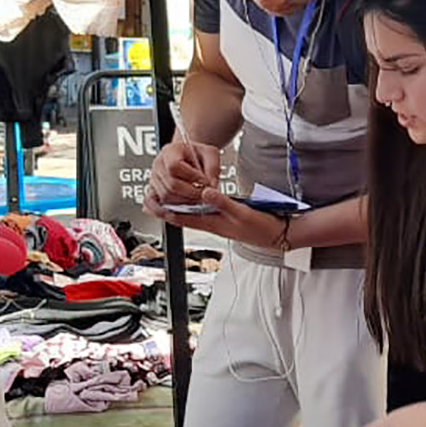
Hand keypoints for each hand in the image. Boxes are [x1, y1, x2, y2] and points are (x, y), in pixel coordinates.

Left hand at [144, 186, 284, 247]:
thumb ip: (222, 202)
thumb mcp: (241, 212)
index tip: (150, 201)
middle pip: (181, 216)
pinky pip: (202, 211)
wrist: (277, 234)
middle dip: (164, 208)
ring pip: (190, 213)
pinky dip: (192, 204)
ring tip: (163, 196)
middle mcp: (211, 223)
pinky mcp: (225, 217)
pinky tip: (191, 199)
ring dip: (176, 205)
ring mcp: (217, 221)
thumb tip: (203, 192)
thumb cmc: (261, 227)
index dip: (163, 210)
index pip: (181, 217)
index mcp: (212, 223)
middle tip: (148, 198)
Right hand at [147, 140, 220, 205]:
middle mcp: (158, 164)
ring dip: (184, 203)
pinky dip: (167, 211)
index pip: (174, 166)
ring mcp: (154, 179)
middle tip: (205, 196)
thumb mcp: (210, 154)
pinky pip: (154, 205)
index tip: (205, 182)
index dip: (191, 177)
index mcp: (170, 151)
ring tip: (198, 202)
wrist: (190, 158)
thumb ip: (212, 168)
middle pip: (170, 184)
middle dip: (191, 194)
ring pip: (165, 197)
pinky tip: (181, 212)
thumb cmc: (198, 154)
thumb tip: (211, 187)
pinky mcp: (153, 192)